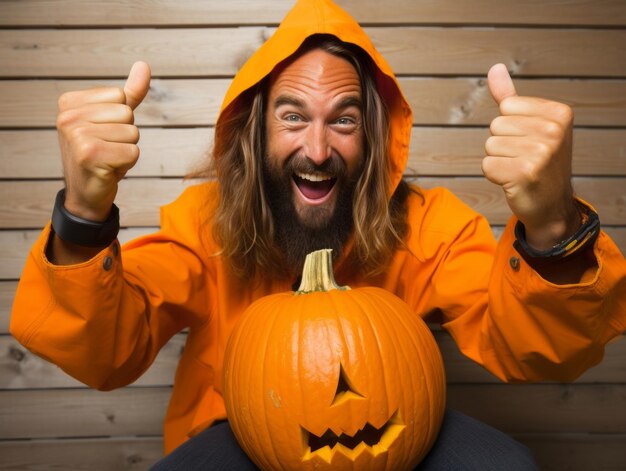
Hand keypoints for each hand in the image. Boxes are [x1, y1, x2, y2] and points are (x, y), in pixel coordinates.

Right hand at [56, 61, 150, 220]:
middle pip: (128, 113)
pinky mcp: (90, 155)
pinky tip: (108, 169)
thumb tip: (144, 65)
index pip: (121, 96)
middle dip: (126, 135)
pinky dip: (127, 163)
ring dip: (127, 150)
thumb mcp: (114, 119)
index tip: (103, 134)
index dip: (121, 118)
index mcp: (69, 102)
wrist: (86, 193)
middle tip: (107, 149)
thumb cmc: (101, 154)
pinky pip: (133, 151)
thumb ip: (130, 92)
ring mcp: (77, 135)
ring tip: (107, 159)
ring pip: (133, 133)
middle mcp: (68, 116)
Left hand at [483, 63, 578, 250]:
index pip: (506, 106)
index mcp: (559, 113)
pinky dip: (494, 175)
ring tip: (519, 169)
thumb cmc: (538, 162)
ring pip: (490, 145)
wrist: (551, 205)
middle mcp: (554, 130)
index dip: (509, 127)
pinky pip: (486, 165)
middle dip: (502, 144)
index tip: (529, 142)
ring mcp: (541, 152)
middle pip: (496, 125)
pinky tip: (514, 181)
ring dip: (498, 160)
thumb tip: (495, 68)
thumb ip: (510, 97)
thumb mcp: (530, 124)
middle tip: (524, 159)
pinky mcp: (525, 173)